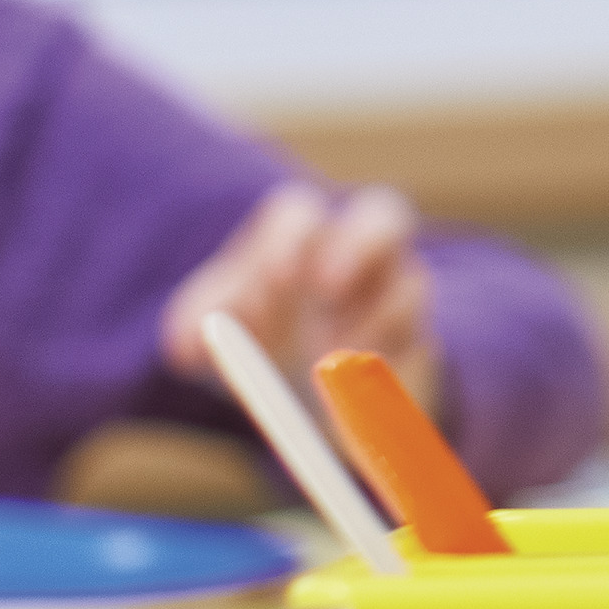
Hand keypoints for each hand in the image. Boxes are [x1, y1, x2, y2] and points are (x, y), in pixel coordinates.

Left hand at [160, 183, 436, 418]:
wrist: (305, 386)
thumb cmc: (252, 340)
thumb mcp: (207, 339)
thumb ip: (191, 334)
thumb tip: (188, 346)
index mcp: (299, 238)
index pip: (300, 215)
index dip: (289, 241)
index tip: (275, 278)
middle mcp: (359, 251)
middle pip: (383, 215)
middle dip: (359, 244)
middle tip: (328, 288)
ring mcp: (395, 293)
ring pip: (409, 283)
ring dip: (374, 317)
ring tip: (333, 359)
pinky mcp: (418, 344)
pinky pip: (421, 346)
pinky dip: (391, 368)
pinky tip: (357, 393)